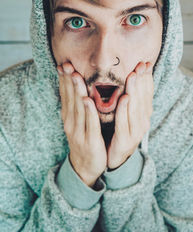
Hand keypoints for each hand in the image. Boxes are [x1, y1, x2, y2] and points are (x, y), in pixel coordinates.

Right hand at [58, 62, 106, 186]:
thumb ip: (77, 106)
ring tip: (76, 76)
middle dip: (69, 81)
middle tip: (67, 64)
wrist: (86, 166)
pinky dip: (89, 112)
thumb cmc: (84, 139)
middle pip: (70, 98)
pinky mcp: (90, 141)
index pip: (65, 95)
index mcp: (68, 117)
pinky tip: (88, 101)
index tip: (63, 64)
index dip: (64, 79)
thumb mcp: (78, 122)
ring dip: (77, 92)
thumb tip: (76, 86)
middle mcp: (71, 123)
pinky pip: (90, 124)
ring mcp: (79, 132)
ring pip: (78, 109)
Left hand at [107, 62, 153, 168]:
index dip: (146, 78)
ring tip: (133, 76)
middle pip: (142, 98)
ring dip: (134, 91)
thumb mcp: (125, 115)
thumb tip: (128, 78)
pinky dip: (124, 109)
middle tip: (140, 65)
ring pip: (135, 108)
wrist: (114, 159)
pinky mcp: (124, 140)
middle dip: (141, 80)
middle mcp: (142, 122)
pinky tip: (124, 98)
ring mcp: (135, 132)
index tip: (145, 63)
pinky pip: (124, 122)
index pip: (146, 93)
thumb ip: (128, 99)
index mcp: (143, 115)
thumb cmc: (118, 133)